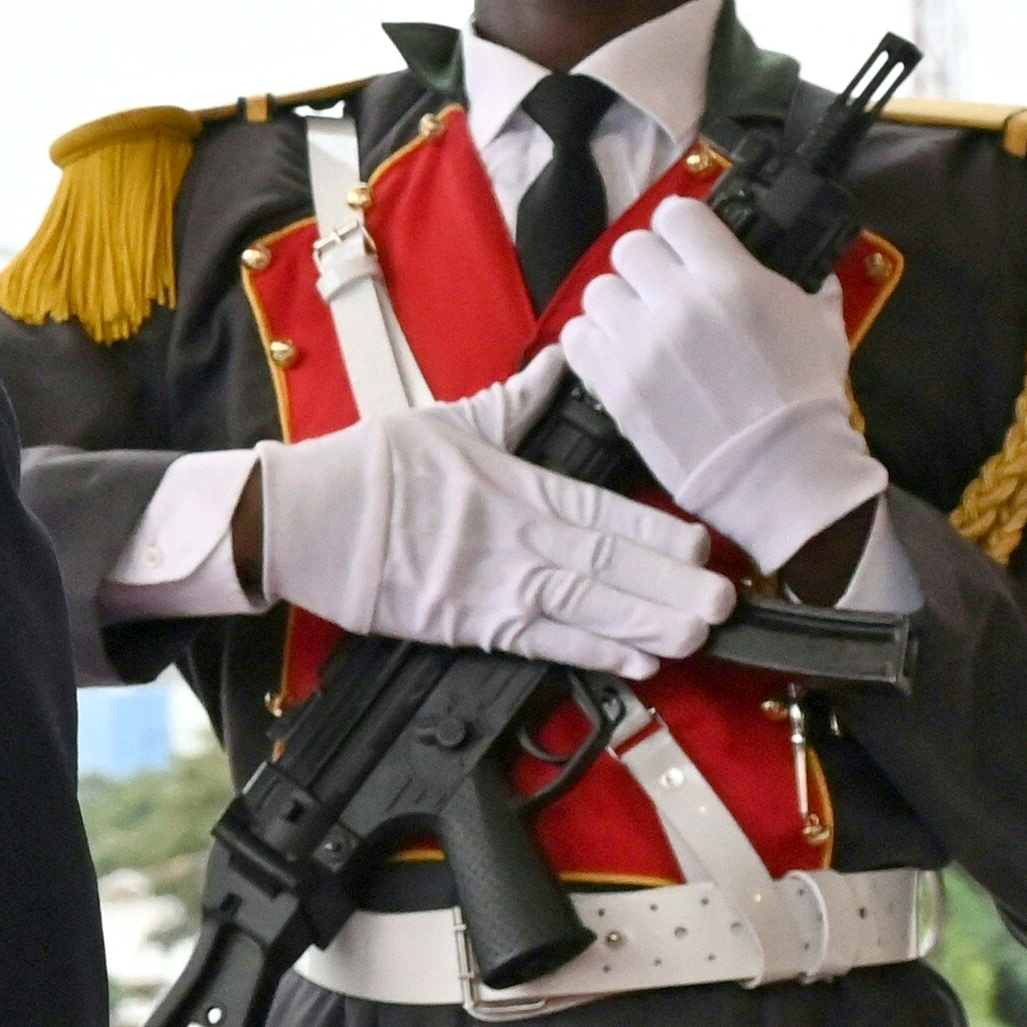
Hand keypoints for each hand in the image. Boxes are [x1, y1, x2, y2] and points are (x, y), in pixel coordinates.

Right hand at [251, 369, 733, 677]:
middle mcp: (512, 539)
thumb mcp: (446, 418)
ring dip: (645, 626)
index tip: (705, 545)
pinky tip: (635, 663)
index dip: (657, 532)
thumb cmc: (368, 466)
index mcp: (512, 484)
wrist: (299, 519)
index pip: (602, 509)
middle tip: (726, 603)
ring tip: (696, 636)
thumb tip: (560, 363)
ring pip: (584, 609)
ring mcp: (489, 587)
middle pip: (608, 565)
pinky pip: (539, 643)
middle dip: (671, 587)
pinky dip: (590, 654)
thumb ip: (515, 402)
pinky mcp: (462, 625)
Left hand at [562, 195, 890, 573]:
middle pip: (630, 248)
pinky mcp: (613, 385)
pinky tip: (617, 353)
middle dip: (648, 266)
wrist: (779, 471)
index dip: (681, 228)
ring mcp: (639, 344)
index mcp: (730, 277)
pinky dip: (592, 341)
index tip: (687, 246)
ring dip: (618, 304)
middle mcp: (677, 302)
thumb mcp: (820, 323)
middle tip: (663, 290)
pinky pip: (576, 337)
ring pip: (598, 291)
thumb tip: (804, 263)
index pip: (676, 214)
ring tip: (639, 326)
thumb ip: (804, 283)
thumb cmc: (806, 397)